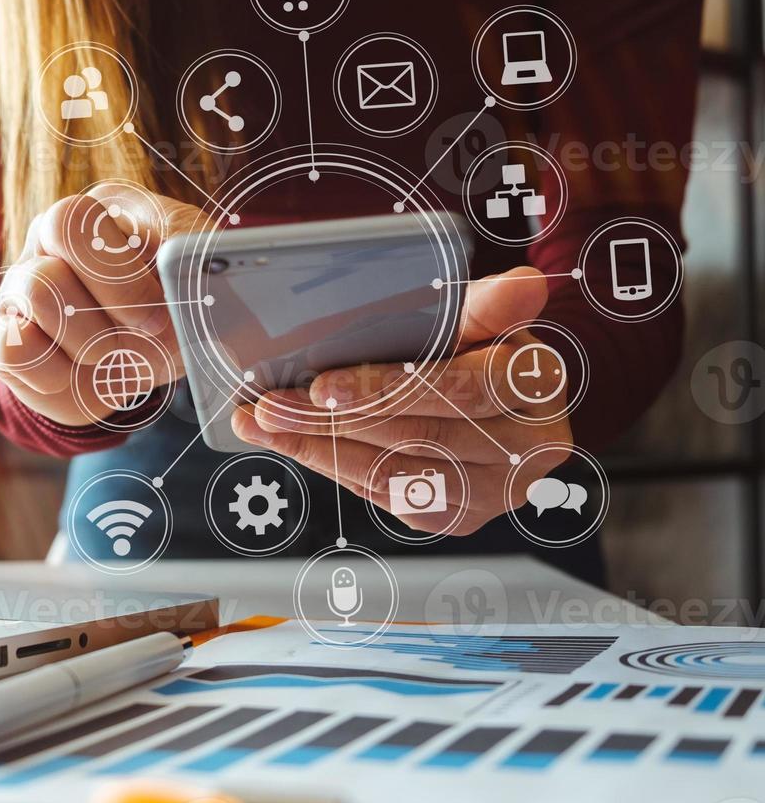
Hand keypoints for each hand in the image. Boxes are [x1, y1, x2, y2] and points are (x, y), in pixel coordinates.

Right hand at [0, 184, 207, 425]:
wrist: (152, 362)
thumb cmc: (178, 311)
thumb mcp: (197, 283)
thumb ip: (187, 260)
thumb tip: (172, 257)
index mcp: (98, 212)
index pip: (74, 221)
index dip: (115, 276)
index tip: (159, 317)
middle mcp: (48, 241)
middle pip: (48, 257)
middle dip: (105, 308)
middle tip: (144, 332)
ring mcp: (19, 286)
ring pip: (33, 296)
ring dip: (88, 342)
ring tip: (114, 352)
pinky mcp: (2, 335)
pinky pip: (8, 350)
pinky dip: (54, 375)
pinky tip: (80, 374)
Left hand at [232, 266, 573, 535]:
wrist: (499, 403)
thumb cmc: (481, 349)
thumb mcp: (482, 317)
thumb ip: (486, 305)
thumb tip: (523, 285)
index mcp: (537, 384)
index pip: (463, 388)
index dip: (388, 389)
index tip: (322, 386)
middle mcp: (527, 448)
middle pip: (418, 436)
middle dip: (332, 421)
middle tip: (269, 404)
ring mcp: (494, 491)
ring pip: (394, 474)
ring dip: (318, 449)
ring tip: (264, 423)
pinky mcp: (458, 517)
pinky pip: (387, 498)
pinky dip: (334, 469)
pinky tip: (294, 444)